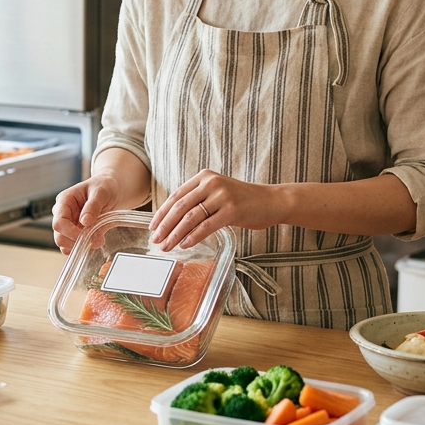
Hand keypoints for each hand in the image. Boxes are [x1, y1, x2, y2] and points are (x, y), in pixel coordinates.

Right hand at [51, 174, 120, 254]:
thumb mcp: (101, 192)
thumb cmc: (105, 186)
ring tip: (99, 238)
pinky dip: (86, 247)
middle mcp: (64, 214)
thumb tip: (85, 221)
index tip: (86, 235)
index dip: (70, 232)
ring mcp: (69, 224)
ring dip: (82, 245)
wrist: (114, 190)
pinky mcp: (77, 232)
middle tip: (95, 239)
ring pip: (65, 244)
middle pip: (59, 236)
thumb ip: (93, 206)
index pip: (59, 222)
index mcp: (65, 201)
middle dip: (76, 241)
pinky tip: (98, 239)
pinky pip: (75, 246)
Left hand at [150, 170, 280, 250]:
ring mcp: (222, 196)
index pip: (176, 196)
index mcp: (204, 177)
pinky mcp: (231, 210)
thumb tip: (173, 219)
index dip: (162, 213)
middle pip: (180, 207)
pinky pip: (206, 226)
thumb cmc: (243, 200)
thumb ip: (199, 200)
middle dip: (164, 226)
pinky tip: (184, 245)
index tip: (152, 226)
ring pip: (190, 218)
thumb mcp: (218, 193)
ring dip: (175, 234)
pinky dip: (193, 237)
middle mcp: (211, 183)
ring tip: (166, 247)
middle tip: (155, 240)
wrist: (272, 201)